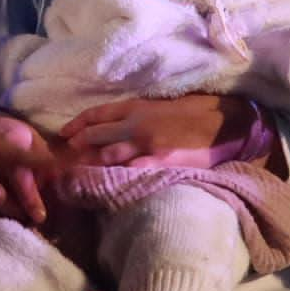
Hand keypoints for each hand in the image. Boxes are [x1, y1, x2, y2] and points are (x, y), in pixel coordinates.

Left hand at [62, 91, 250, 167]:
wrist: (224, 121)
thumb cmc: (197, 110)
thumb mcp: (163, 104)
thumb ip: (141, 113)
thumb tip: (121, 124)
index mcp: (137, 107)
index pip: (98, 114)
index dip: (78, 124)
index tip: (65, 133)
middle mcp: (136, 125)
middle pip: (97, 136)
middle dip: (78, 146)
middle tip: (65, 156)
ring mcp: (147, 145)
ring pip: (109, 156)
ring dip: (92, 164)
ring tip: (77, 174)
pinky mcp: (160, 162)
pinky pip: (132, 171)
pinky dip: (117, 177)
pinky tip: (106, 186)